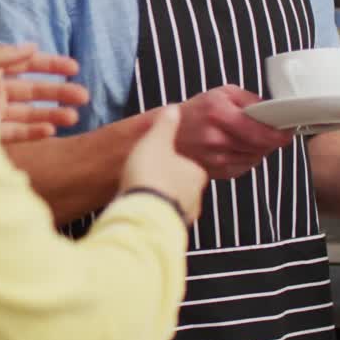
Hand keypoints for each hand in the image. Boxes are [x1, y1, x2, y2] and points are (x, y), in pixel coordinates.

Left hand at [0, 43, 89, 143]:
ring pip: (27, 113)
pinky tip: (50, 129)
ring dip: (51, 113)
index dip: (50, 66)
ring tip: (74, 117)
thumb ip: (2, 54)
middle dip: (58, 92)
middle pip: (31, 91)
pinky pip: (14, 133)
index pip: (26, 65)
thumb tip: (32, 46)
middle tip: (84, 96)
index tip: (74, 68)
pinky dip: (32, 132)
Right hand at [120, 106, 208, 225]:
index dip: (178, 162)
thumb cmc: (151, 177)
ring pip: (177, 204)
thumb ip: (166, 125)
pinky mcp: (169, 229)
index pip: (194, 166)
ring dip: (164, 199)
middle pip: (186, 186)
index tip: (164, 160)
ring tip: (146, 193)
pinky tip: (143, 208)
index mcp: (197, 172)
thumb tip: (173, 110)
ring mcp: (184, 214)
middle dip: (172, 182)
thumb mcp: (155, 141)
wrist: (142, 213)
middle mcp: (195, 196)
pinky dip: (156, 213)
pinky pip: (164, 219)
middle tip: (153, 176)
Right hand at [171, 85, 293, 179]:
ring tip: (249, 137)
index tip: (289, 130)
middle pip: (261, 146)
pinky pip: (245, 167)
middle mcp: (216, 138)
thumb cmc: (195, 112)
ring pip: (256, 158)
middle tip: (273, 131)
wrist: (166, 135)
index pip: (260, 130)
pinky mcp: (216, 172)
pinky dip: (248, 158)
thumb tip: (273, 110)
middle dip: (272, 139)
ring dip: (260, 149)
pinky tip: (237, 148)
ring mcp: (215, 158)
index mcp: (218, 113)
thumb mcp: (221, 93)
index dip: (280, 133)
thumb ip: (250, 100)